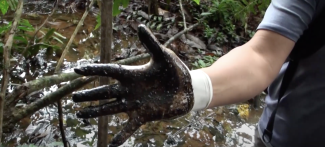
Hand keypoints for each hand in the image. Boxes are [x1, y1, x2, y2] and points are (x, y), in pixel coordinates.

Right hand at [72, 24, 193, 145]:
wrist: (188, 88)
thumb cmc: (174, 70)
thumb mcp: (163, 55)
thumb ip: (150, 43)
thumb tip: (140, 27)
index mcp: (132, 74)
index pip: (109, 71)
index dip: (94, 70)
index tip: (77, 70)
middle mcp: (130, 89)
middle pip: (105, 92)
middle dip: (90, 96)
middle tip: (74, 99)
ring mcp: (136, 104)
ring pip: (111, 109)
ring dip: (96, 112)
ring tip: (81, 115)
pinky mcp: (144, 115)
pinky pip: (129, 127)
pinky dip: (121, 136)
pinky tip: (112, 146)